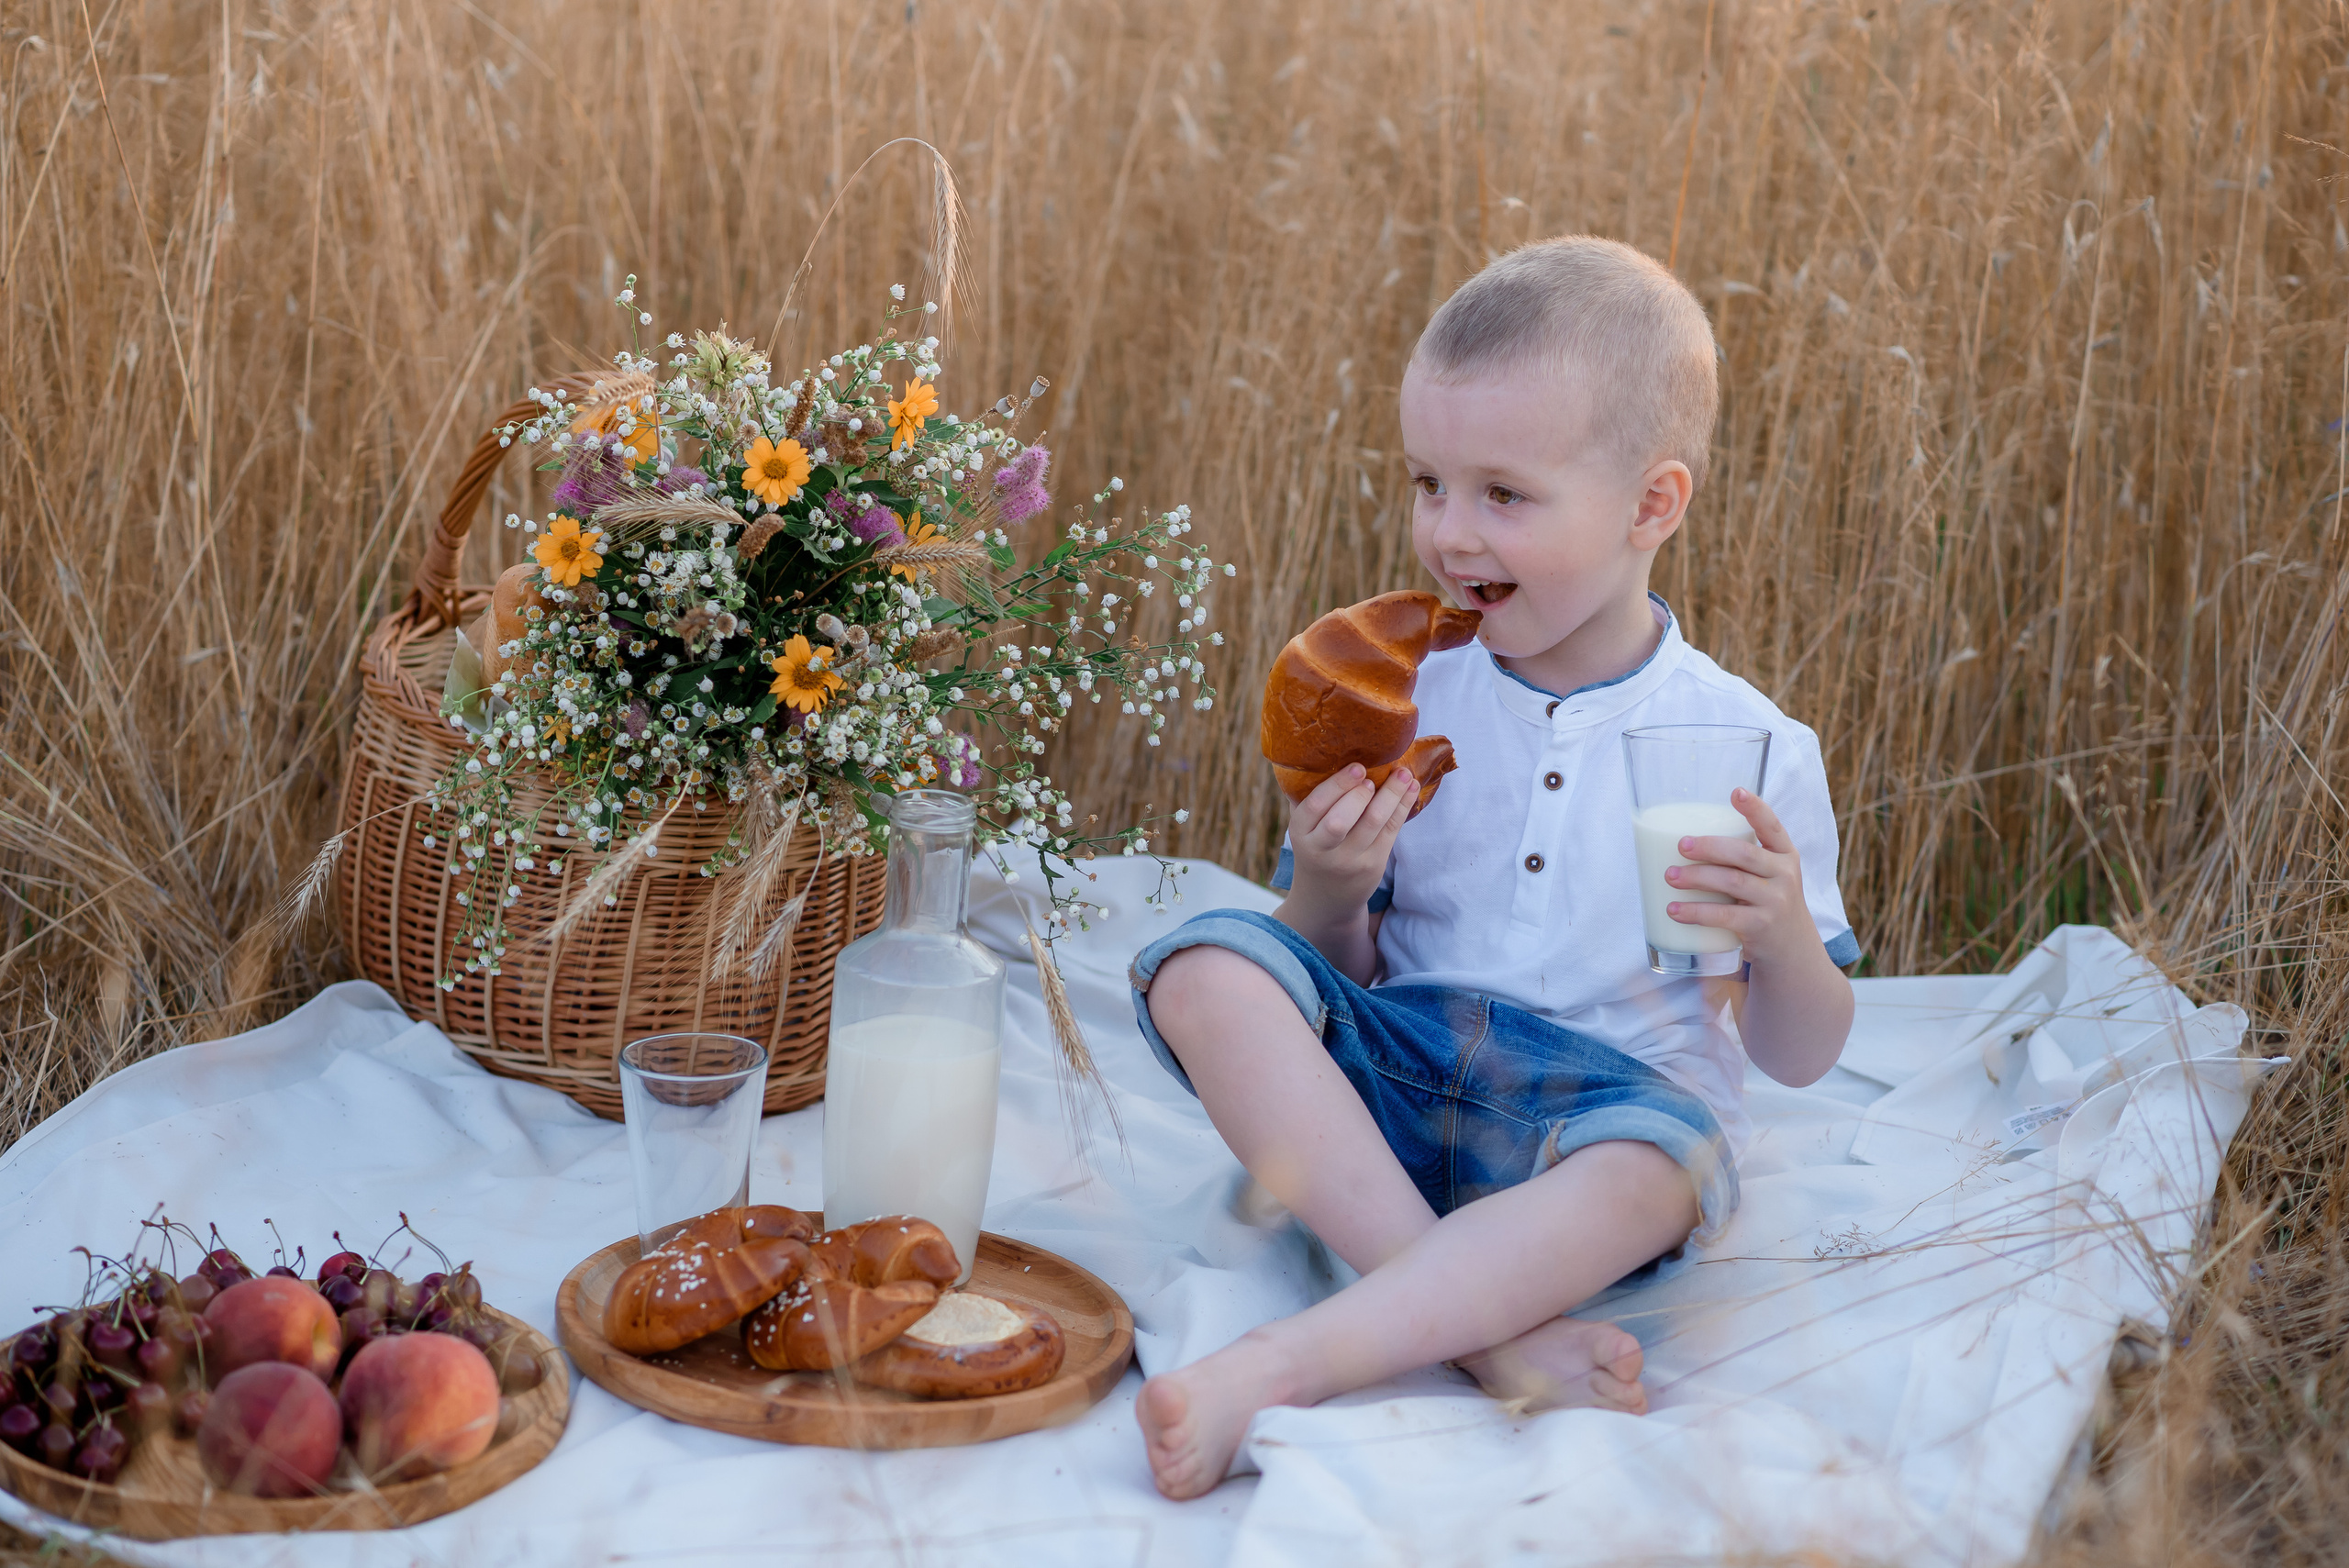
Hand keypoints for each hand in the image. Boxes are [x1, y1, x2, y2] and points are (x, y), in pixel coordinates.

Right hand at [1286, 764, 1415, 914]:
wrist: (1326, 897)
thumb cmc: (1316, 847)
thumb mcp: (1304, 826)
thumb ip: (1307, 796)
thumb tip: (1320, 752)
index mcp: (1301, 833)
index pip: (1315, 806)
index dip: (1337, 785)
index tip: (1356, 768)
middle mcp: (1322, 850)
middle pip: (1341, 820)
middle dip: (1360, 794)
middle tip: (1373, 776)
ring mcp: (1350, 860)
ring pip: (1374, 822)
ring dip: (1392, 794)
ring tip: (1403, 774)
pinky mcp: (1373, 865)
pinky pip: (1391, 830)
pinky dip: (1403, 806)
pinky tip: (1411, 788)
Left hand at [1663, 787, 1817, 967]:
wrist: (1790, 948)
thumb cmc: (1766, 902)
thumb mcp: (1768, 874)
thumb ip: (1742, 856)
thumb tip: (1683, 840)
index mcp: (1784, 854)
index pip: (1772, 826)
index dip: (1755, 809)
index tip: (1735, 792)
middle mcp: (1784, 874)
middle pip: (1743, 854)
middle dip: (1709, 847)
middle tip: (1680, 845)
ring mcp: (1775, 901)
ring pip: (1731, 882)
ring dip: (1696, 878)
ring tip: (1670, 877)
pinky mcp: (1761, 926)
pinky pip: (1724, 916)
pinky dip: (1696, 912)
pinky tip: (1675, 910)